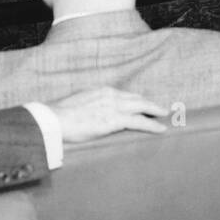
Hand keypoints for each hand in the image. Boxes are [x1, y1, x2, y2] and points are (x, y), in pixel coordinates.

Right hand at [48, 87, 167, 142]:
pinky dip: (151, 125)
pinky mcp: (114, 120)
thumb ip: (90, 106)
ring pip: (141, 107)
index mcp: (101, 91)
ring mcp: (113, 107)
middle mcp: (110, 95)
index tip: (143, 103)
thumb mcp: (79, 104)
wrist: (55, 120)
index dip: (136, 99)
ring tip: (164, 115)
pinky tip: (160, 128)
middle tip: (160, 108)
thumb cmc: (61, 116)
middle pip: (136, 98)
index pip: (124, 95)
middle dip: (149, 103)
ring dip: (154, 111)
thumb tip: (93, 114)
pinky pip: (139, 122)